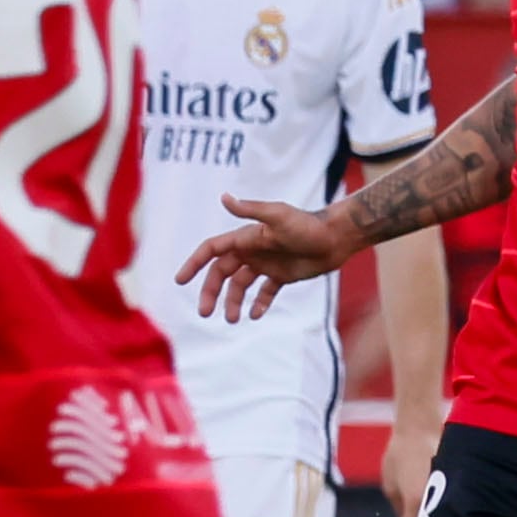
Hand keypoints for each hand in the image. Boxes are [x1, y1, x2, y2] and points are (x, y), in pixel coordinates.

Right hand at [179, 195, 357, 321]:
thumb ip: (251, 210)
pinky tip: (254, 316)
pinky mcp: (282, 276)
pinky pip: (265, 292)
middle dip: (210, 292)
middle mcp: (252, 251)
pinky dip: (258, 304)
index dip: (194, 263)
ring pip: (241, 286)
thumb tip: (224, 197)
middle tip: (204, 313)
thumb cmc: (308, 225)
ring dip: (233, 302)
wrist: (336, 237)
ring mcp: (266, 264)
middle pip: (222, 273)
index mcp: (246, 238)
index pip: (212, 250)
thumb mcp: (278, 216)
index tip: (180, 280)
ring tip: (233, 320)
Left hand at [382, 415, 439, 516]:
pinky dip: (437, 510)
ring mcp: (445, 491)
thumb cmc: (399, 455)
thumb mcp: (391, 484)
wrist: (418, 429)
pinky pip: (446, 504)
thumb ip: (399, 506)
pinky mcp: (451, 483)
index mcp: (416, 501)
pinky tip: (430, 510)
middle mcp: (433, 499)